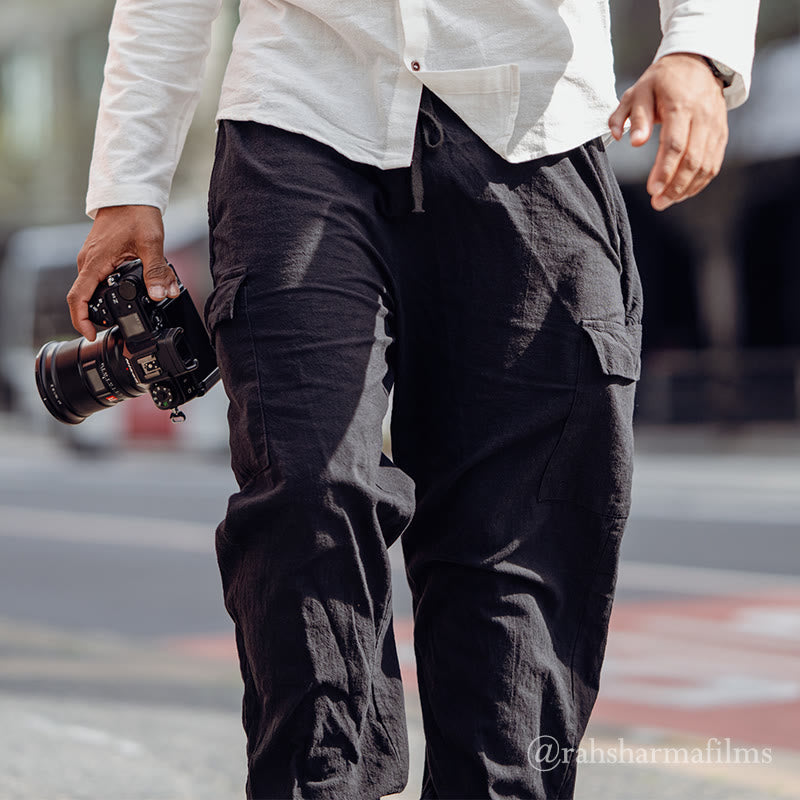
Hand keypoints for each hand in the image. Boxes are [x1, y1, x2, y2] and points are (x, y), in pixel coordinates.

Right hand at [68, 205, 177, 339]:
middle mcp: (88, 262)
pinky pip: (100, 280)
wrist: (129, 193)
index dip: (81, 320)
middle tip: (117, 331)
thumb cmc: (136, 213)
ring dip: (106, 305)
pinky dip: (111, 292)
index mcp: (94, 262)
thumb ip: (156, 271)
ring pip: (93, 289)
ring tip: (126, 318)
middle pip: (84, 298)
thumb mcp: (150, 243)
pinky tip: (129, 297)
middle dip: (98, 318)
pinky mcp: (101, 257)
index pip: (78, 298)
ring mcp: (93, 260)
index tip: (90, 334)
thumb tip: (161, 294)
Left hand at [608, 53, 728, 210]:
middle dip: (675, 186)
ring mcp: (715, 125)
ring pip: (706, 164)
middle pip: (693, 159)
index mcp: (681, 105)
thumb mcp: (639, 91)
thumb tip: (633, 142)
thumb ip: (632, 116)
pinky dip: (700, 182)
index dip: (664, 170)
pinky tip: (683, 193)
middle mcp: (703, 116)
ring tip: (667, 201)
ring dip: (687, 188)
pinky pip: (714, 163)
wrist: (698, 62)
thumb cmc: (661, 80)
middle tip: (658, 203)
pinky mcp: (721, 133)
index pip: (675, 144)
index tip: (652, 190)